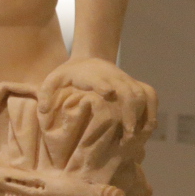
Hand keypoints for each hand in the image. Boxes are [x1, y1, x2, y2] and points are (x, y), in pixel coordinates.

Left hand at [38, 57, 156, 131]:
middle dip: (129, 112)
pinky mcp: (134, 84)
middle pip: (126, 90)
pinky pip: (150, 95)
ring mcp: (125, 79)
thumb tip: (43, 112)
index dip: (104, 84)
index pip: (100, 78)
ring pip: (140, 94)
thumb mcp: (53, 79)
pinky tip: (148, 129)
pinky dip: (152, 110)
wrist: (89, 58)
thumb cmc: (68, 74)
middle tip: (128, 134)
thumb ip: (46, 94)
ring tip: (137, 137)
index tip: (108, 93)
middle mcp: (112, 76)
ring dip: (142, 115)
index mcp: (91, 74)